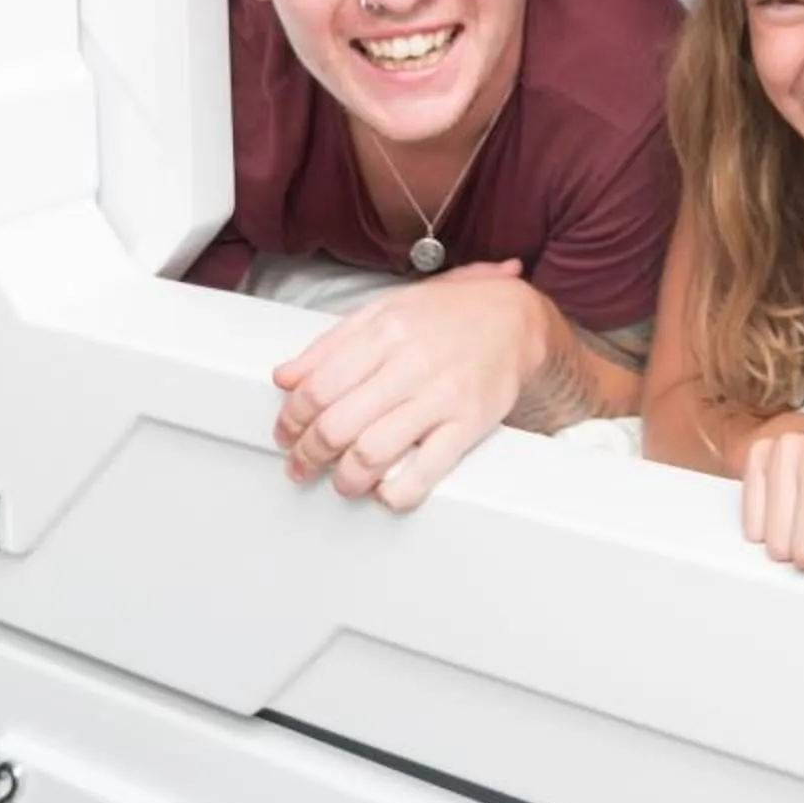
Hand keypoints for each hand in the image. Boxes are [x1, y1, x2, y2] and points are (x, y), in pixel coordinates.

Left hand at [273, 260, 537, 510]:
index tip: (287, 433)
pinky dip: (397, 493)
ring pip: (372, 453)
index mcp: (385, 330)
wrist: (517, 320)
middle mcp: (411, 362)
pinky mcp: (469, 424)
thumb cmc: (450, 314)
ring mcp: (441, 395)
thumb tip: (286, 376)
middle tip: (302, 465)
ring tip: (342, 481)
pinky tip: (386, 490)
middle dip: (308, 455)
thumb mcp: (385, 309)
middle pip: (338, 425)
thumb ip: (331, 343)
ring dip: (345, 479)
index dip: (292, 419)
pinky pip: (425, 472)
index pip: (318, 387)